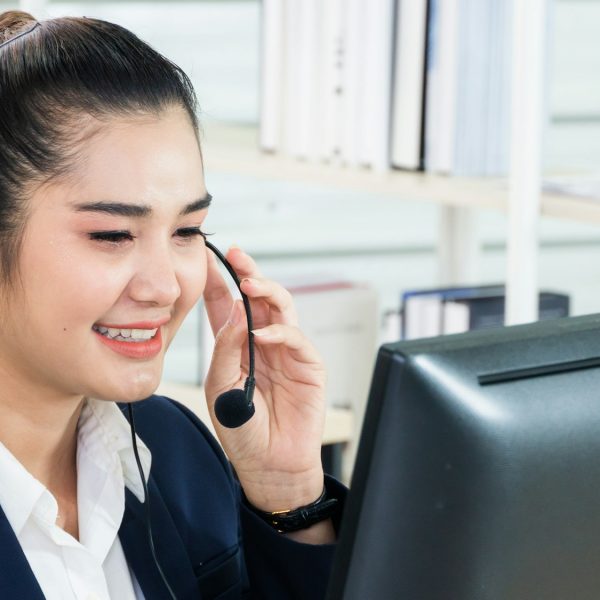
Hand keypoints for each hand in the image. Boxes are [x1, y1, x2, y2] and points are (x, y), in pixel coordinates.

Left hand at [202, 245, 326, 512]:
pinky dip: (279, 333)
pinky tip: (261, 336)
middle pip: (258, 298)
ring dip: (266, 291)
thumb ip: (225, 349)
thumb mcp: (220, 386)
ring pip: (282, 307)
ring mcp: (286, 351)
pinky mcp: (308, 364)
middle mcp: (262, 341)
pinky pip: (296, 338)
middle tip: (235, 256)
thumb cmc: (241, 428)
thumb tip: (234, 311)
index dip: (217, 280)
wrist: (269, 464)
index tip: (206, 258)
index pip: (226, 304)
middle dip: (247, 273)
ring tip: (249, 284)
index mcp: (237, 345)